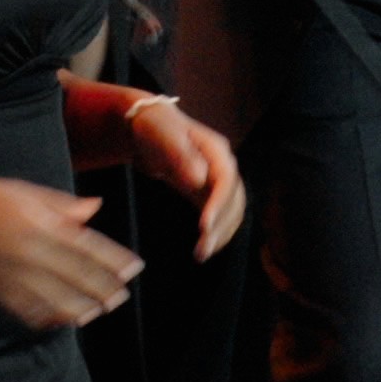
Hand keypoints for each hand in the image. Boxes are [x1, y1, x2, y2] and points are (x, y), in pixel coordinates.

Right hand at [0, 177, 140, 328]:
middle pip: (78, 277)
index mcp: (38, 224)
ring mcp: (14, 277)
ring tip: (102, 309)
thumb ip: (61, 205)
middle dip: (105, 288)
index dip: (113, 260)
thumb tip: (95, 208)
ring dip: (85, 307)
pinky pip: (32, 311)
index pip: (87, 246)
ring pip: (59, 300)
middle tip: (122, 295)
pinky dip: (54, 317)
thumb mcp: (22, 191)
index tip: (133, 268)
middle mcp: (30, 253)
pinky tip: (68, 318)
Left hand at [125, 97, 246, 260]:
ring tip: (202, 254)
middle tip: (203, 250)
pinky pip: (219, 215)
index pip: (226, 180)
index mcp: (217, 150)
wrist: (147, 127)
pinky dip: (215, 231)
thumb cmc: (155, 127)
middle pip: (233, 200)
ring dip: (220, 234)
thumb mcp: (164, 137)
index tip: (205, 226)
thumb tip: (200, 180)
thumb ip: (181, 156)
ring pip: (230, 211)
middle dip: (220, 226)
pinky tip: (205, 248)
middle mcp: (223, 166)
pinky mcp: (208, 192)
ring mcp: (217, 180)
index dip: (219, 204)